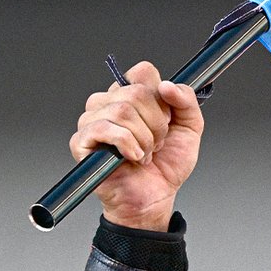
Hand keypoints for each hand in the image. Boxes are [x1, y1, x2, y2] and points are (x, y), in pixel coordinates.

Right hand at [70, 61, 203, 231]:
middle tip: (157, 144)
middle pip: (136, 92)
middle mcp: (107, 102)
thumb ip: (187, 102)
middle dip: (157, 125)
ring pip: (123, 110)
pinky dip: (129, 145)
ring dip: (144, 139)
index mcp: (130, 95)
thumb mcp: (190, 130)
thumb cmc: (165, 166)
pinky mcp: (81, 141)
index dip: (161, 99)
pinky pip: (106, 129)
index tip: (166, 122)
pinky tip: (134, 158)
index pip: (143, 72)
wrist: (155, 198)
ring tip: (145, 154)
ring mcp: (91, 120)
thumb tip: (167, 85)